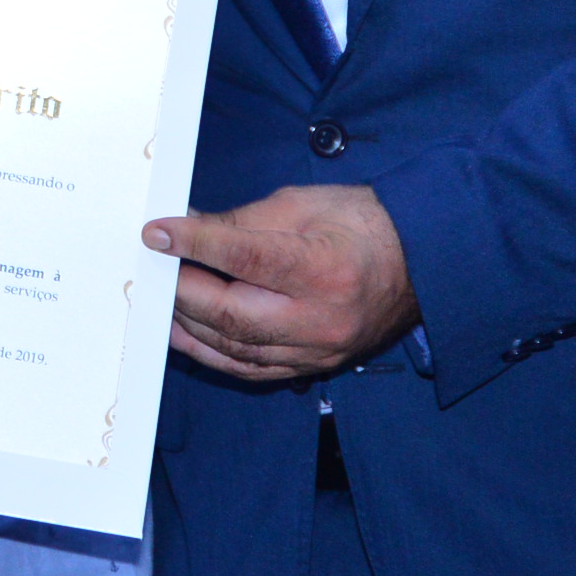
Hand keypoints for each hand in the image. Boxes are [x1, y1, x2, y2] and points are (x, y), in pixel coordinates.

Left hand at [141, 184, 418, 380]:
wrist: (423, 262)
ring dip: (190, 327)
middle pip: (232, 315)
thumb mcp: (301, 205)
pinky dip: (215, 354)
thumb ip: (240, 222)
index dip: (193, 246)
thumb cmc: (364, 224)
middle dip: (183, 294)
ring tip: (160, 303)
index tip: (156, 234)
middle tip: (153, 272)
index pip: (243, 258)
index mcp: (322, 268)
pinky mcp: (316, 366)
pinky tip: (189, 335)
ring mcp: (319, 350)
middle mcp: (321, 319)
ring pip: (237, 350)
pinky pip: (253, 370)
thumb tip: (187, 228)